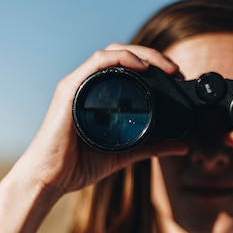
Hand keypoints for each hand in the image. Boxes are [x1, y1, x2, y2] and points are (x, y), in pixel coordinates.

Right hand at [12, 44, 187, 197]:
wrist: (49, 179)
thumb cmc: (78, 165)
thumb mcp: (126, 153)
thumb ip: (152, 147)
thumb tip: (183, 146)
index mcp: (98, 94)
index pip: (128, 66)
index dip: (154, 65)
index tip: (176, 77)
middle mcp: (87, 84)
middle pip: (122, 54)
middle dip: (153, 56)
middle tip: (176, 70)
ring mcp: (77, 84)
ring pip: (112, 52)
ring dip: (141, 54)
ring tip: (164, 67)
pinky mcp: (69, 90)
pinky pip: (97, 63)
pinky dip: (120, 59)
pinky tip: (140, 67)